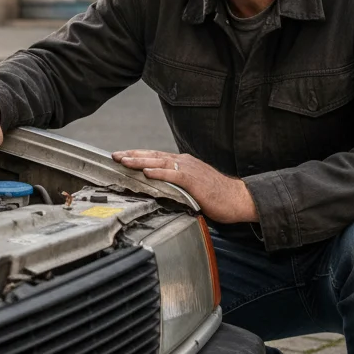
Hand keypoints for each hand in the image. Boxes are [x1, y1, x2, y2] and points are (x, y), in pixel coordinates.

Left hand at [112, 149, 258, 224]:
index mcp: (183, 164)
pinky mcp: (194, 180)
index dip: (137, 155)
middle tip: (115, 155)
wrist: (239, 198)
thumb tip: (159, 189)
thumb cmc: (218, 195)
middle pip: (153, 155)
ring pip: (160, 161)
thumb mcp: (192, 187)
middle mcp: (183, 162)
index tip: (121, 156)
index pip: (155, 156)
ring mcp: (189, 169)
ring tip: (125, 160)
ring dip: (140, 160)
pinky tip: (147, 172)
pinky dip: (159, 172)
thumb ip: (176, 185)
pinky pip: (173, 174)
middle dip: (132, 155)